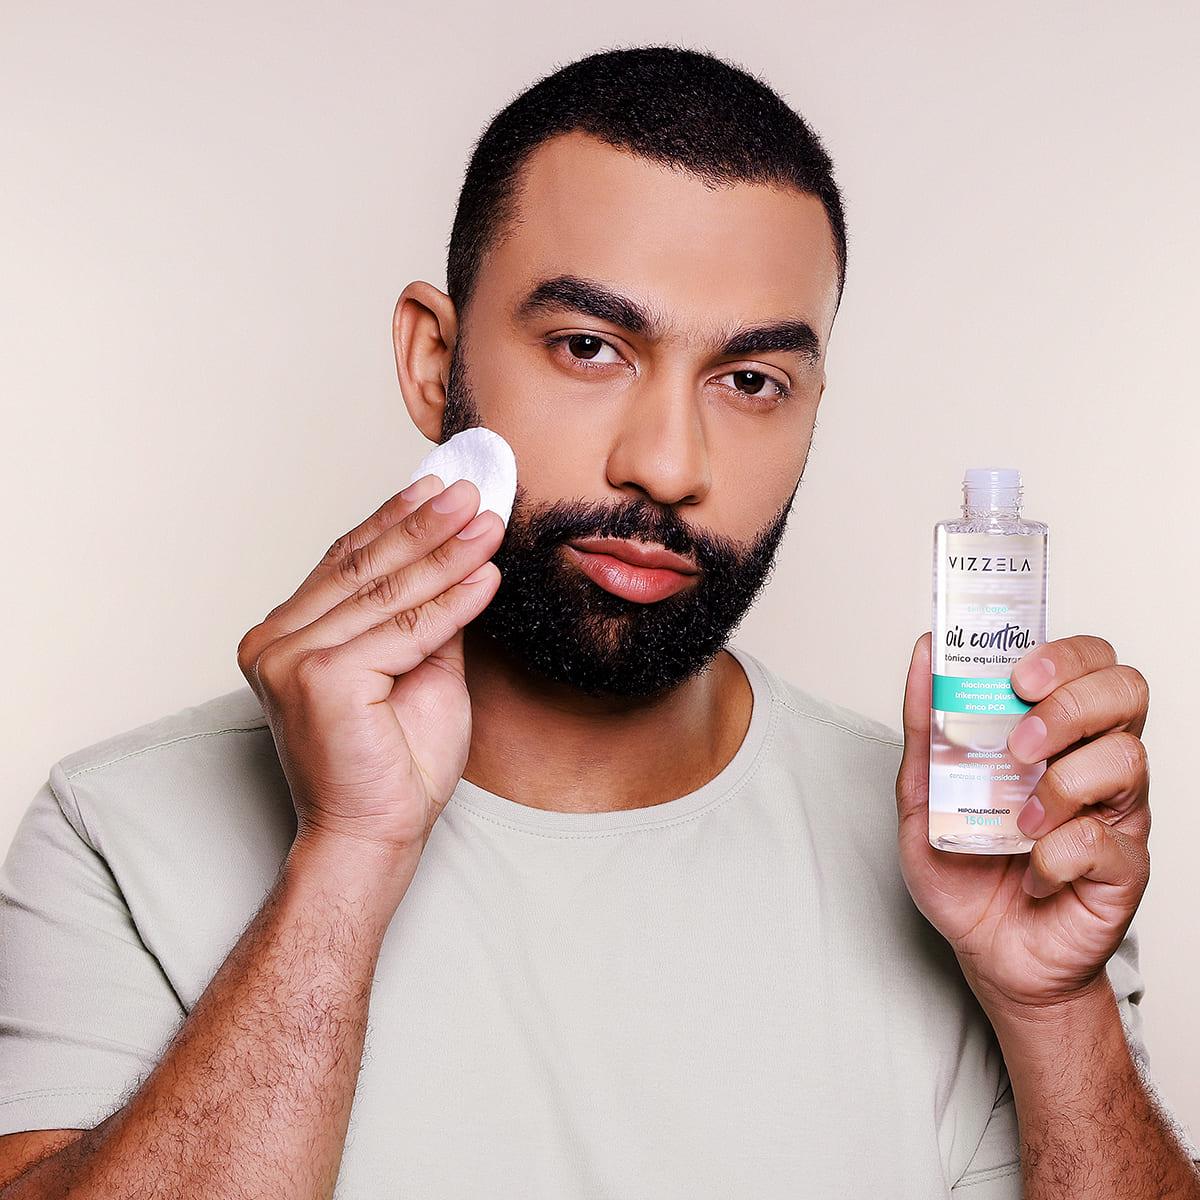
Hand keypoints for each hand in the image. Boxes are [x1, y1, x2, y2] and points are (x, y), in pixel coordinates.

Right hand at [236, 474, 503, 867]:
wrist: (375, 835)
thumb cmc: (394, 764)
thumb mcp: (417, 669)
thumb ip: (425, 615)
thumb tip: (459, 557)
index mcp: (286, 636)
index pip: (347, 562)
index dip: (396, 520)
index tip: (440, 487)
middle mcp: (275, 641)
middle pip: (366, 568)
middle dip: (426, 526)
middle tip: (473, 491)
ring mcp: (290, 658)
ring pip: (388, 593)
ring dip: (446, 553)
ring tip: (488, 522)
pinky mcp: (318, 677)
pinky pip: (404, 630)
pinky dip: (451, 602)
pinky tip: (484, 574)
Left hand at [895, 632, 1151, 1014]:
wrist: (988, 954)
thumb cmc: (964, 872)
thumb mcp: (923, 792)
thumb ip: (924, 725)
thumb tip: (926, 653)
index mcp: (1056, 733)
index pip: (1090, 662)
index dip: (1065, 655)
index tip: (1016, 676)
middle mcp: (1094, 762)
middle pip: (1125, 691)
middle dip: (1070, 705)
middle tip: (1020, 743)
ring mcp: (1116, 813)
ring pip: (1125, 758)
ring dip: (1060, 782)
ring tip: (1019, 818)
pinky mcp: (1122, 867)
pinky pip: (1103, 840)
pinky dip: (1054, 853)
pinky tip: (1031, 871)